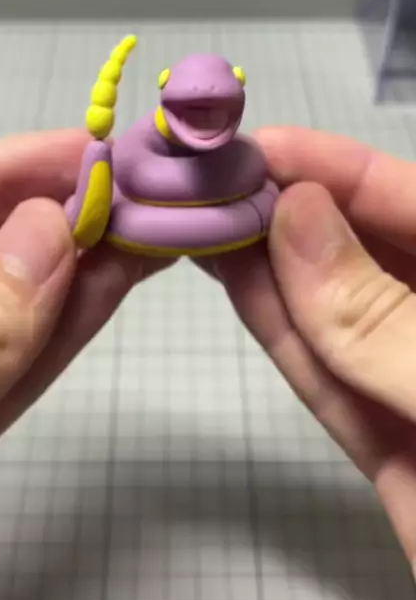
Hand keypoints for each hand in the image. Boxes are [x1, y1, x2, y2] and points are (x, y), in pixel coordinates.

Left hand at [0, 131, 167, 509]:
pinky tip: (112, 287)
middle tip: (139, 186)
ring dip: (76, 266)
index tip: (97, 150)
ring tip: (148, 226)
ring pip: (1, 304)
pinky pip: (9, 367)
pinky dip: (61, 330)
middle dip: (55, 207)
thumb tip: (50, 234)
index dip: (13, 165)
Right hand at [208, 126, 415, 567]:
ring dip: (271, 268)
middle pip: (373, 254)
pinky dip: (284, 336)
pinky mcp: (398, 453)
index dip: (337, 168)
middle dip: (293, 212)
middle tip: (209, 181)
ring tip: (202, 218)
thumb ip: (386, 318)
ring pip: (341, 317)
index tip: (255, 147)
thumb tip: (294, 218)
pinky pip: (334, 385)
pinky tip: (235, 283)